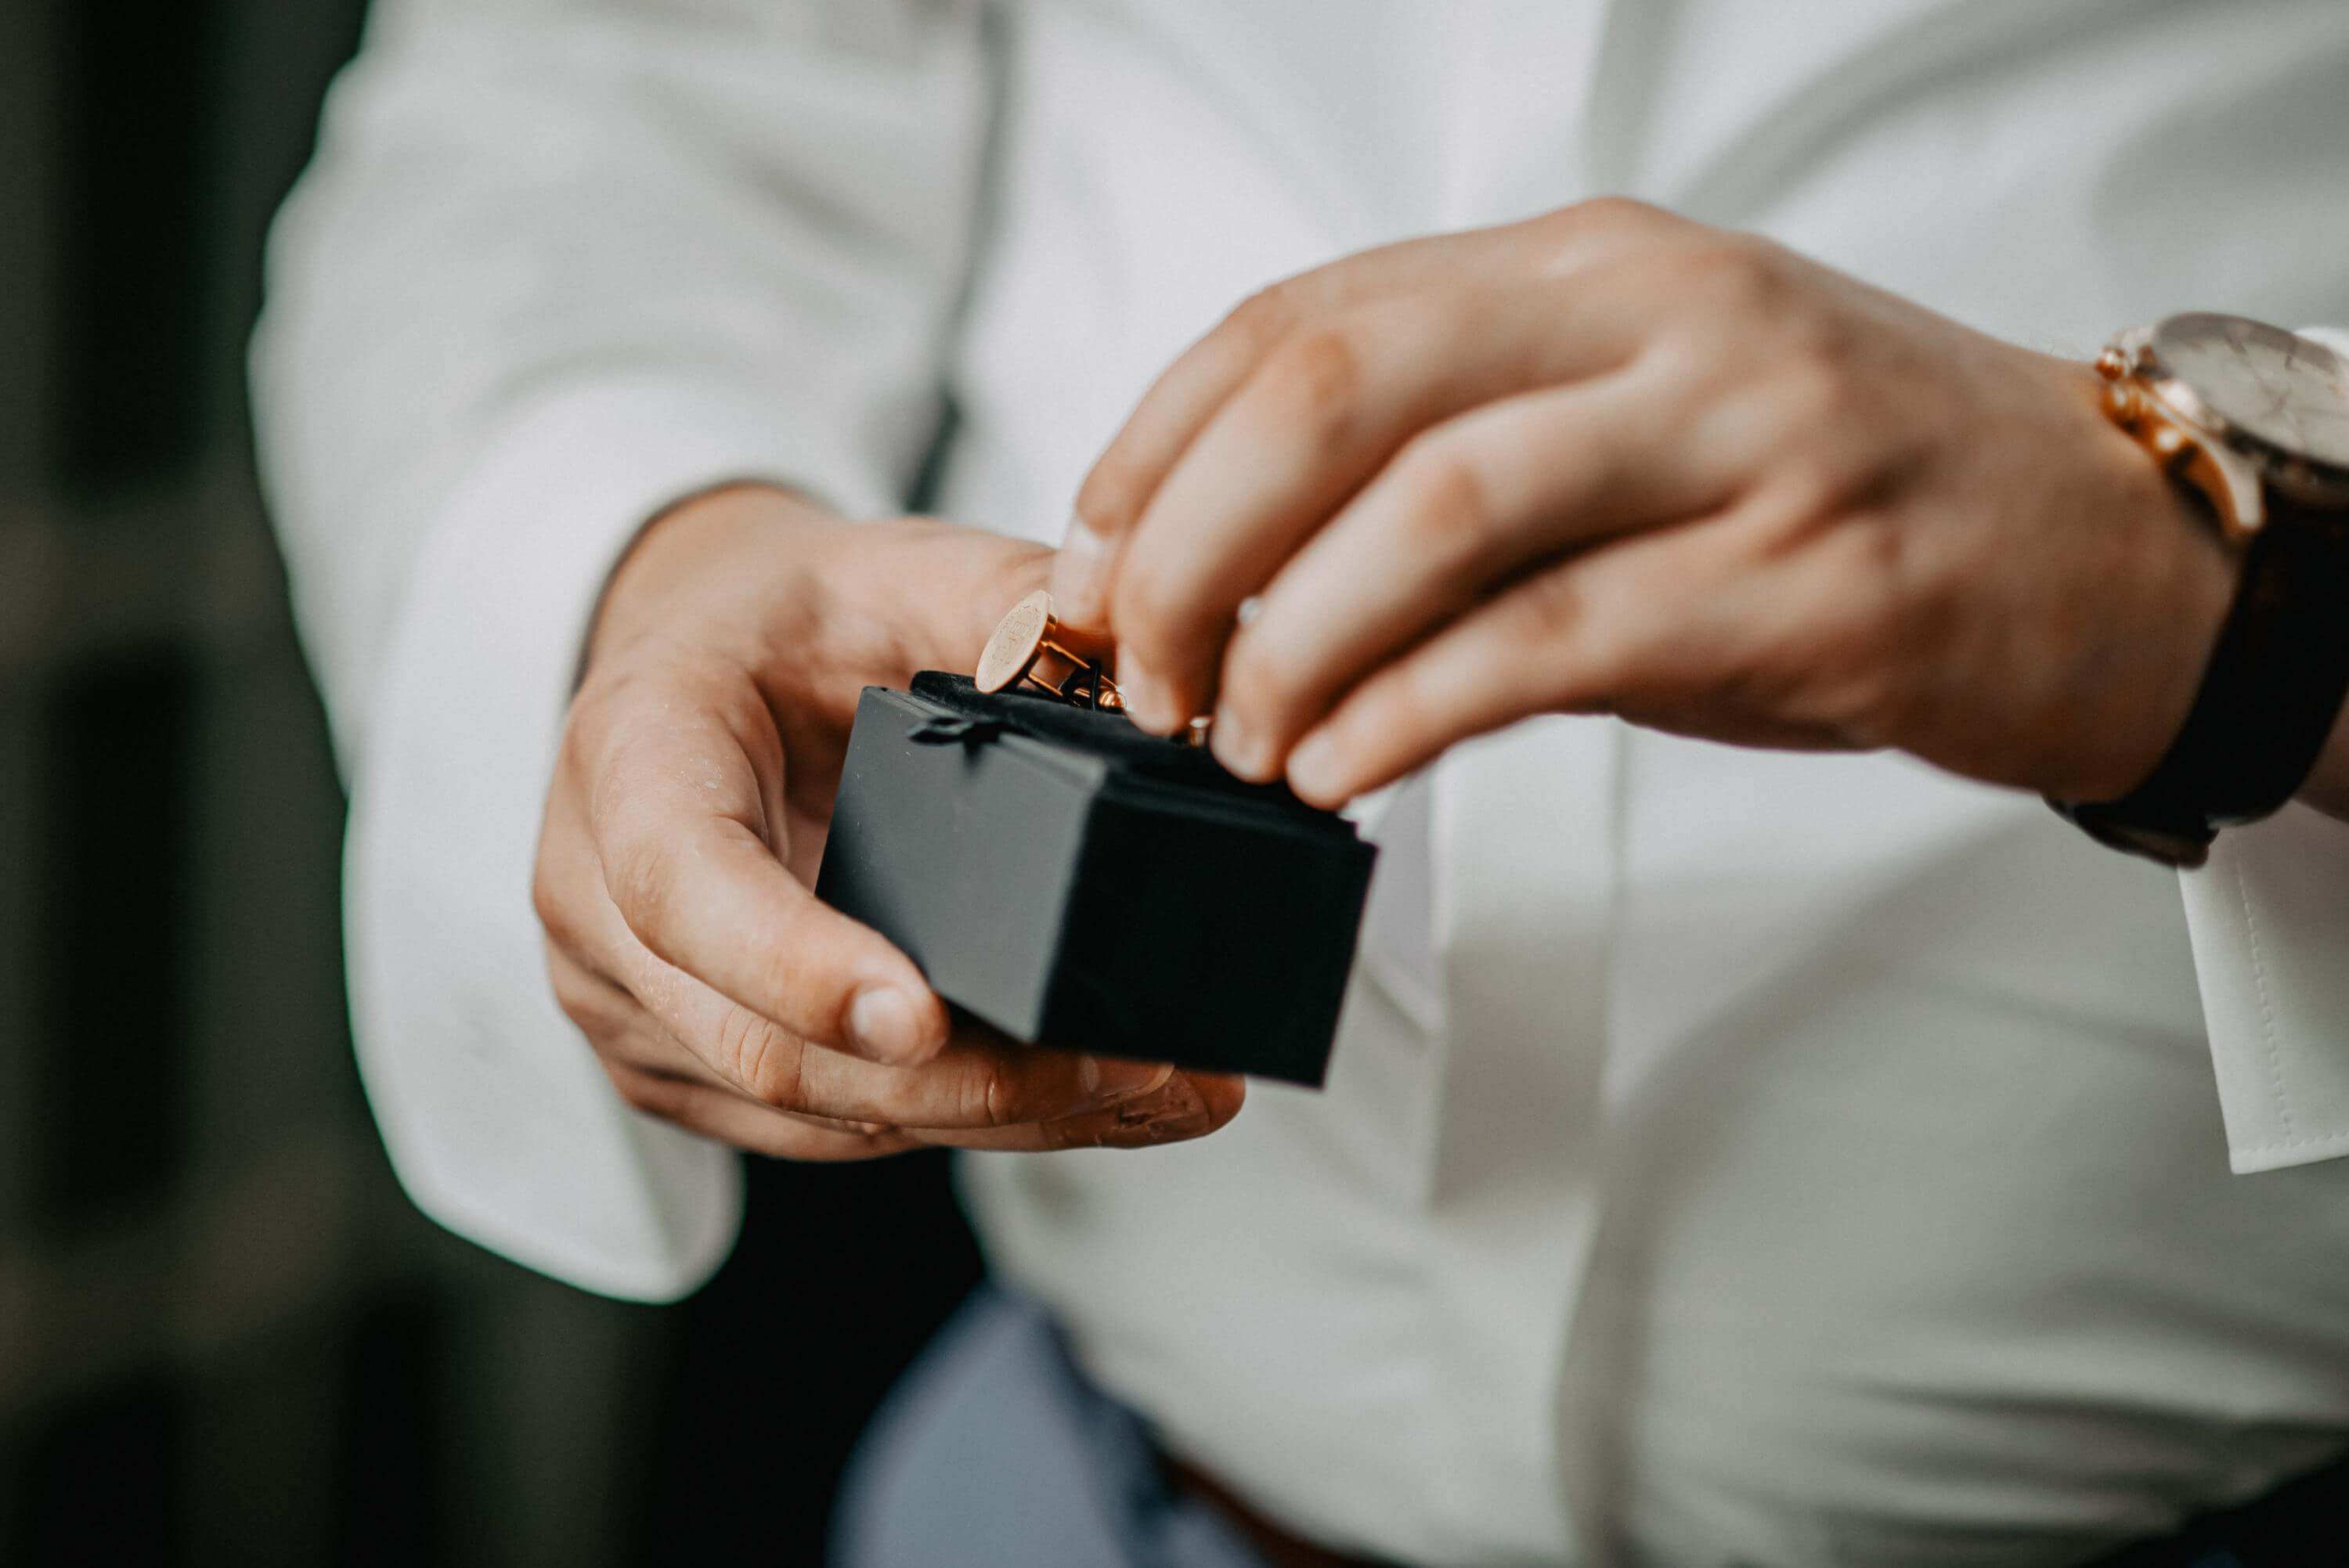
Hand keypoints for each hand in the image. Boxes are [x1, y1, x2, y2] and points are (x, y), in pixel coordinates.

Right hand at [534, 485, 1242, 1158]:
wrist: (709, 665)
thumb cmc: (789, 622)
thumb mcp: (890, 566)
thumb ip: (1001, 601)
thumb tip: (1132, 665)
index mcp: (629, 760)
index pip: (683, 887)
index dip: (795, 965)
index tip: (918, 1016)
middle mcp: (600, 906)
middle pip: (766, 1046)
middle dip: (960, 1077)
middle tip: (1127, 1066)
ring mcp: (640, 1010)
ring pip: (817, 1112)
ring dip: (996, 1116)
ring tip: (1157, 1090)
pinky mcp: (700, 1073)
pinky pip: (837, 1127)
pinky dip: (975, 1123)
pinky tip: (1100, 1104)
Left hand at [1051, 199, 2234, 808]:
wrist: (2109, 553)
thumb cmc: (1843, 494)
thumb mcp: (1640, 425)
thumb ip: (1465, 464)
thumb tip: (1249, 579)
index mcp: (1591, 264)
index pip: (1304, 315)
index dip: (1158, 439)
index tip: (1086, 557)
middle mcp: (1657, 318)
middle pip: (1337, 391)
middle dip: (1187, 543)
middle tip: (1135, 669)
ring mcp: (1743, 437)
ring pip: (1435, 511)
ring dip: (1290, 641)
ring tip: (1230, 740)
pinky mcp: (1805, 582)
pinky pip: (1549, 643)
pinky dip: (1408, 713)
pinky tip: (1341, 773)